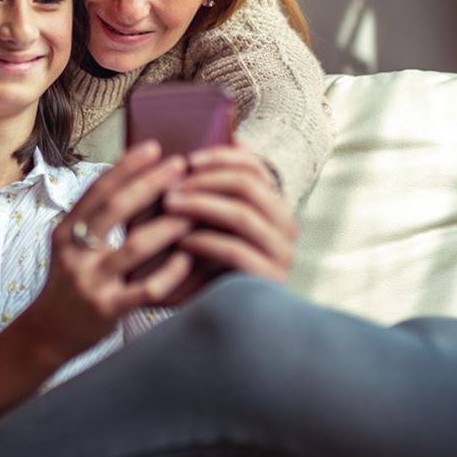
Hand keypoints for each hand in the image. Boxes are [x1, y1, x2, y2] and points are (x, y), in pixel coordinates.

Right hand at [18, 141, 194, 363]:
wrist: (47, 334)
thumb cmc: (69, 282)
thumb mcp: (70, 246)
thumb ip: (95, 218)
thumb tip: (134, 178)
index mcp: (66, 232)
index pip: (97, 190)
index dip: (125, 167)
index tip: (153, 147)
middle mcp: (75, 253)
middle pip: (115, 209)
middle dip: (150, 183)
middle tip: (179, 166)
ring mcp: (91, 282)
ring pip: (134, 248)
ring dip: (167, 227)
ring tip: (192, 212)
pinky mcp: (108, 310)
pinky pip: (145, 289)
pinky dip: (170, 272)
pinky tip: (188, 257)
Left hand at [162, 145, 296, 284]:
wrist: (222, 317)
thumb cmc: (211, 262)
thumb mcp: (213, 222)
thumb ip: (215, 188)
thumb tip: (229, 139)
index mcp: (274, 206)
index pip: (255, 168)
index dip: (221, 157)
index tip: (188, 158)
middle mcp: (286, 226)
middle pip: (249, 186)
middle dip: (206, 181)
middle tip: (171, 185)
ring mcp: (281, 253)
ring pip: (242, 215)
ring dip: (200, 206)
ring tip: (169, 206)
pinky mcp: (268, 279)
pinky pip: (235, 251)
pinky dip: (205, 241)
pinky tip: (181, 242)